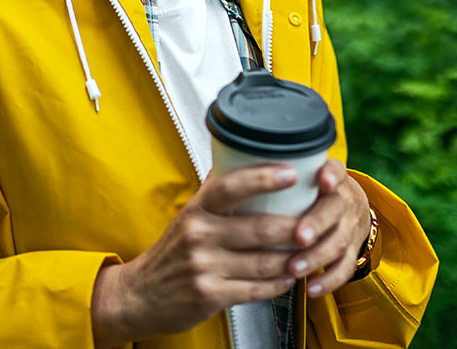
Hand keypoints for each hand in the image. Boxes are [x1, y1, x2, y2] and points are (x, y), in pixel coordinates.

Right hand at [91, 164, 300, 346]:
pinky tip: (288, 276)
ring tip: (308, 252)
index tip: (291, 173)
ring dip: (293, 259)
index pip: (231, 186)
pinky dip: (278, 284)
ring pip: (264, 262)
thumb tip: (246, 161)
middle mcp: (199, 235)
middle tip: (315, 224)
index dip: (264, 178)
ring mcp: (204, 267)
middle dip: (296, 228)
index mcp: (197, 209)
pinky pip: (257, 289)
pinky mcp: (211, 295)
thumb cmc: (172, 252)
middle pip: (260, 228)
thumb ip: (216, 195)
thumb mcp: (189, 216)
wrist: (141, 294)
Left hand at [285, 159, 370, 296]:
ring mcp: (350, 225)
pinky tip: (311, 287)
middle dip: (317, 223)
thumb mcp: (301, 176)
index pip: (335, 170)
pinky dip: (329, 280)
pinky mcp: (351, 250)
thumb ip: (272, 172)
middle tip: (299, 236)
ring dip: (316, 256)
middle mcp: (343, 199)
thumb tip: (226, 168)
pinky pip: (345, 267)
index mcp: (330, 176)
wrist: (347, 206)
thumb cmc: (311, 191)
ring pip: (339, 241)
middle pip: (335, 209)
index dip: (331, 175)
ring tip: (294, 267)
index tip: (323, 180)